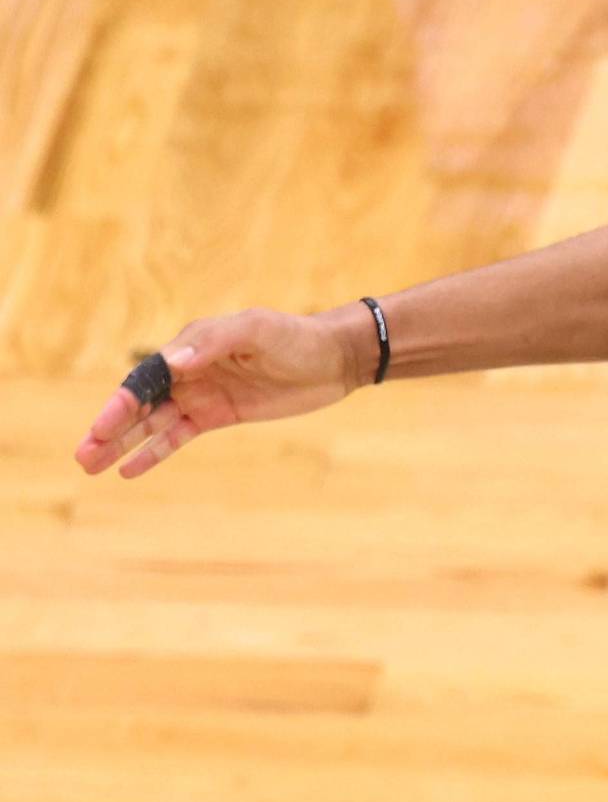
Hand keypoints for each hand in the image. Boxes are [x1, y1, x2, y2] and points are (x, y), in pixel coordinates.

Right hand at [73, 306, 369, 479]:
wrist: (333, 357)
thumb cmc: (294, 336)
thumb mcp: (257, 330)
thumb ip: (214, 341)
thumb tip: (175, 358)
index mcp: (190, 347)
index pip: (146, 379)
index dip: (122, 404)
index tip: (101, 428)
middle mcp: (188, 371)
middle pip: (140, 405)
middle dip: (109, 430)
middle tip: (81, 456)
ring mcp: (201, 395)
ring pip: (152, 424)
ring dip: (122, 444)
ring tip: (90, 466)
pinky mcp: (218, 415)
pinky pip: (178, 436)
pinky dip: (154, 453)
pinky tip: (129, 471)